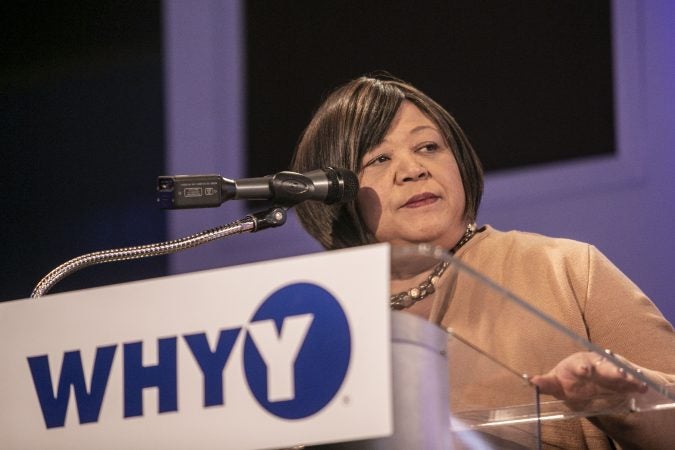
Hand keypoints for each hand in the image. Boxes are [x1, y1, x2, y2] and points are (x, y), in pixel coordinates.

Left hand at [529, 351, 647, 409]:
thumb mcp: (558, 385)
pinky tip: (642, 387)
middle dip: (609, 370)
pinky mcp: (621, 378)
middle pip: (602, 366)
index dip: (583, 367)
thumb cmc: (569, 381)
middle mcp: (594, 364)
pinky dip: (636, 383)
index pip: (580, 364)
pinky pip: (630, 379)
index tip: (585, 370)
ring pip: (618, 371)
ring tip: (632, 381)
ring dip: (625, 375)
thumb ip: (546, 384)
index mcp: (577, 364)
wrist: (586, 382)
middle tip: (618, 374)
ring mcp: (609, 370)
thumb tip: (530, 380)